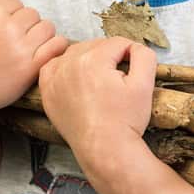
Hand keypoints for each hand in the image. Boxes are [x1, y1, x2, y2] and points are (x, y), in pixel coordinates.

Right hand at [0, 0, 68, 121]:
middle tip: (17, 43)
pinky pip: (57, 45)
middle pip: (33, 14)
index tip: (6, 30)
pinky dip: (57, 47)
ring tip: (30, 49)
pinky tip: (49, 52)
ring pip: (47, 27)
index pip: (16, 3)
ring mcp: (19, 46)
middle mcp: (6, 26)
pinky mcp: (30, 66)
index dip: (12, 16)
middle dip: (27, 27)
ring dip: (42, 37)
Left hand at [38, 37, 156, 164]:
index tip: (133, 73)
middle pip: (97, 45)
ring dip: (90, 60)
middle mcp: (69, 64)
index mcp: (93, 59)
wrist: (105, 150)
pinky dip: (66, 68)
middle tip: (118, 80)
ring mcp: (55, 78)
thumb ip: (143, 55)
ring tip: (101, 81)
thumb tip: (134, 47)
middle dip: (110, 57)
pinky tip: (78, 79)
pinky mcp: (48, 91)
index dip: (131, 55)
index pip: (118, 43)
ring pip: (77, 53)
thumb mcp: (144, 85)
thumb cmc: (124, 121)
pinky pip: (55, 67)